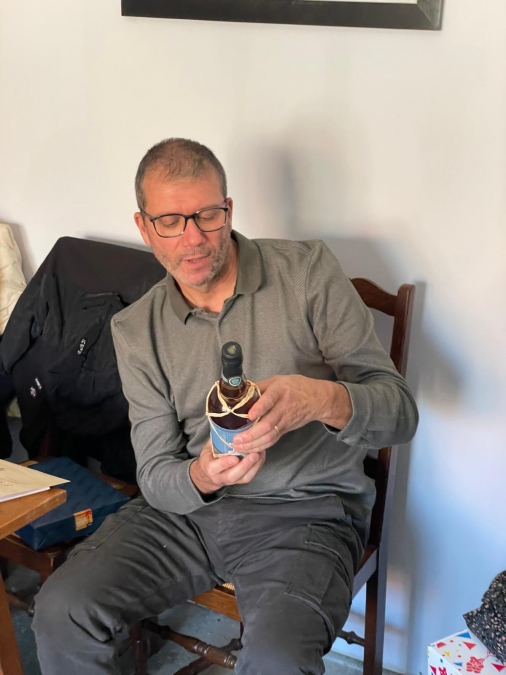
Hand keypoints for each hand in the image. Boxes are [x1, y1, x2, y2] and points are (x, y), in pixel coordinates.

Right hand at [189, 439, 265, 494]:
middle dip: (244, 466)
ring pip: (244, 478)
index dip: (225, 463)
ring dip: (254, 466)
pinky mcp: (240, 480)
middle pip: (232, 476)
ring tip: (260, 454)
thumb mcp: (209, 446)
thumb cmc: (211, 455)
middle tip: (254, 455)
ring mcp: (231, 481)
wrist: (209, 473)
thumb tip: (226, 419)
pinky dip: (258, 466)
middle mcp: (220, 477)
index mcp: (209, 467)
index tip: (234, 458)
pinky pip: (250, 476)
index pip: (215, 467)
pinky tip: (262, 455)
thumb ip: (217, 437)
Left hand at [233, 375, 351, 453]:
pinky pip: (273, 439)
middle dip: (252, 434)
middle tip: (237, 440)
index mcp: (280, 391)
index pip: (270, 400)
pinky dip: (261, 446)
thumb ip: (260, 386)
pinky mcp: (286, 429)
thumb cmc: (295, 387)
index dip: (260, 408)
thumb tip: (239, 392)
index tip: (249, 416)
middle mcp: (283, 407)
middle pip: (268, 424)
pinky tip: (250, 449)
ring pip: (270, 435)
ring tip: (239, 446)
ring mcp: (285, 421)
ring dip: (254, 443)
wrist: (317, 399)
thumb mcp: (277, 380)